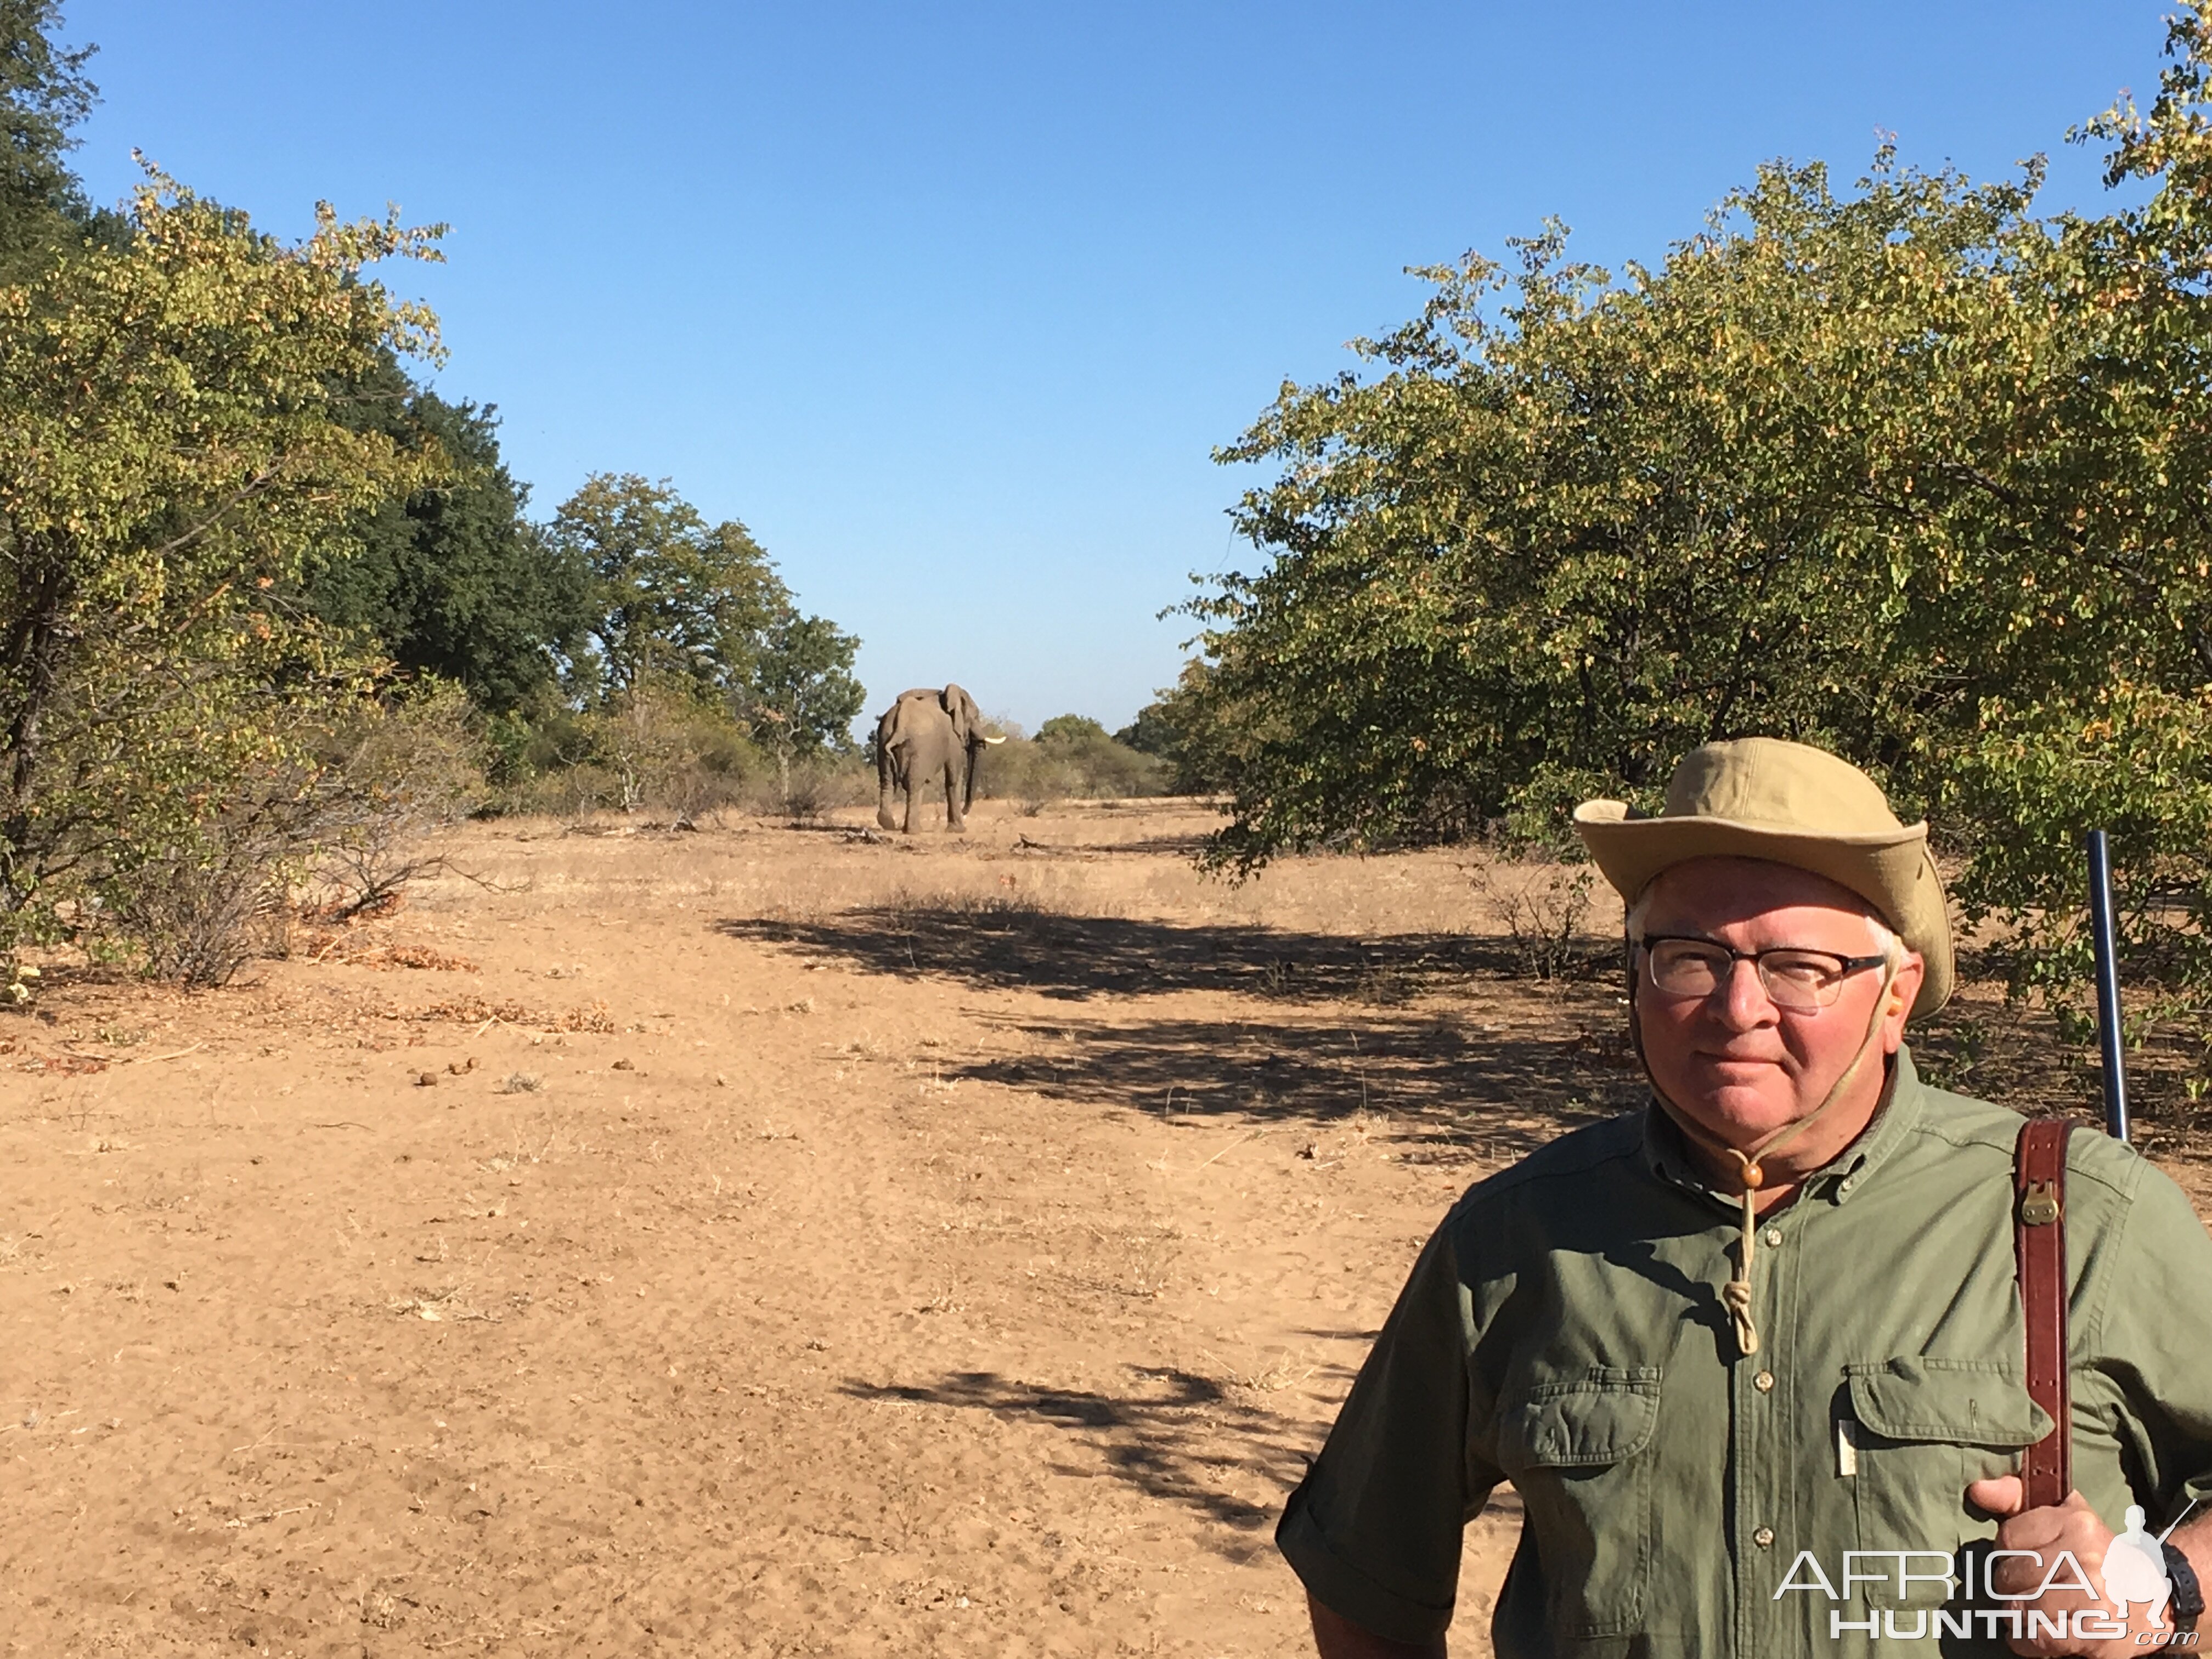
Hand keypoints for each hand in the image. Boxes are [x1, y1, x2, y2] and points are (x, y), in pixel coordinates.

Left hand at [1965, 1476, 2131, 1657]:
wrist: (2159, 1599)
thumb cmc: (2099, 1555)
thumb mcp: (2065, 1515)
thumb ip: (2016, 1499)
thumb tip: (1977, 1491)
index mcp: (2075, 1523)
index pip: (2008, 1538)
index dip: (2008, 1554)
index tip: (2023, 1561)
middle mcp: (2083, 1556)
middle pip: (2010, 1576)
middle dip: (2010, 1588)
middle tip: (2027, 1592)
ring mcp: (2091, 1595)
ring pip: (2019, 1608)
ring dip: (2017, 1616)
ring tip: (2031, 1613)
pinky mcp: (2093, 1632)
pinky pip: (2036, 1638)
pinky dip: (2027, 1642)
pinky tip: (2034, 1636)